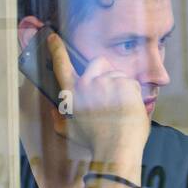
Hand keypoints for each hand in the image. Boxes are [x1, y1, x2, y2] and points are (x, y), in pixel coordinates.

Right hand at [48, 32, 148, 161]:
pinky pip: (132, 82)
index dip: (56, 49)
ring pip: (118, 74)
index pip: (61, 65)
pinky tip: (130, 108)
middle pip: (98, 62)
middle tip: (109, 89)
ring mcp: (108, 82)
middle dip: (104, 70)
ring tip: (121, 107)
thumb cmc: (95, 143)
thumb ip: (59, 119)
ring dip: (121, 86)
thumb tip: (53, 111)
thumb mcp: (71, 132)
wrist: (116, 149)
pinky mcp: (126, 84)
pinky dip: (133, 94)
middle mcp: (88, 83)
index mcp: (72, 93)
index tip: (54, 37)